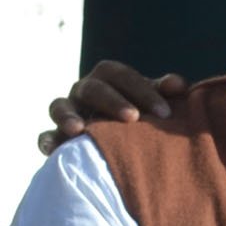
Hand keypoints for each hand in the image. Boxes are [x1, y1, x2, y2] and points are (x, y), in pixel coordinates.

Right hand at [40, 62, 186, 153]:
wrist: (126, 139)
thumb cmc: (144, 114)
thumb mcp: (154, 102)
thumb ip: (165, 93)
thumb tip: (178, 85)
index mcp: (108, 78)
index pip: (120, 74)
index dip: (141, 90)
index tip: (165, 112)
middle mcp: (85, 90)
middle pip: (91, 88)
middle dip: (111, 101)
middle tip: (133, 118)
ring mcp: (69, 111)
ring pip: (59, 106)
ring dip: (67, 116)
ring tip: (78, 130)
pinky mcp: (58, 135)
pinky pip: (47, 135)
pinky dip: (48, 140)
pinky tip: (54, 150)